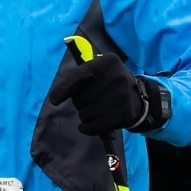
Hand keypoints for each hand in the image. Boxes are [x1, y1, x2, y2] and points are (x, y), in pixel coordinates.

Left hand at [46, 53, 168, 135]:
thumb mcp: (94, 72)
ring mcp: (122, 95)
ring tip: (97, 109)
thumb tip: (54, 98)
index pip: (79, 76)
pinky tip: (90, 125)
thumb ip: (74, 80)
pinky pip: (95, 127)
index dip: (65, 88)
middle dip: (81, 103)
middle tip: (93, 99)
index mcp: (107, 62)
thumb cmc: (106, 84)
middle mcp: (116, 76)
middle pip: (80, 98)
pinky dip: (88, 128)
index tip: (54, 100)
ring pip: (86, 114)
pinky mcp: (124, 113)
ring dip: (86, 116)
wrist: (136, 97)